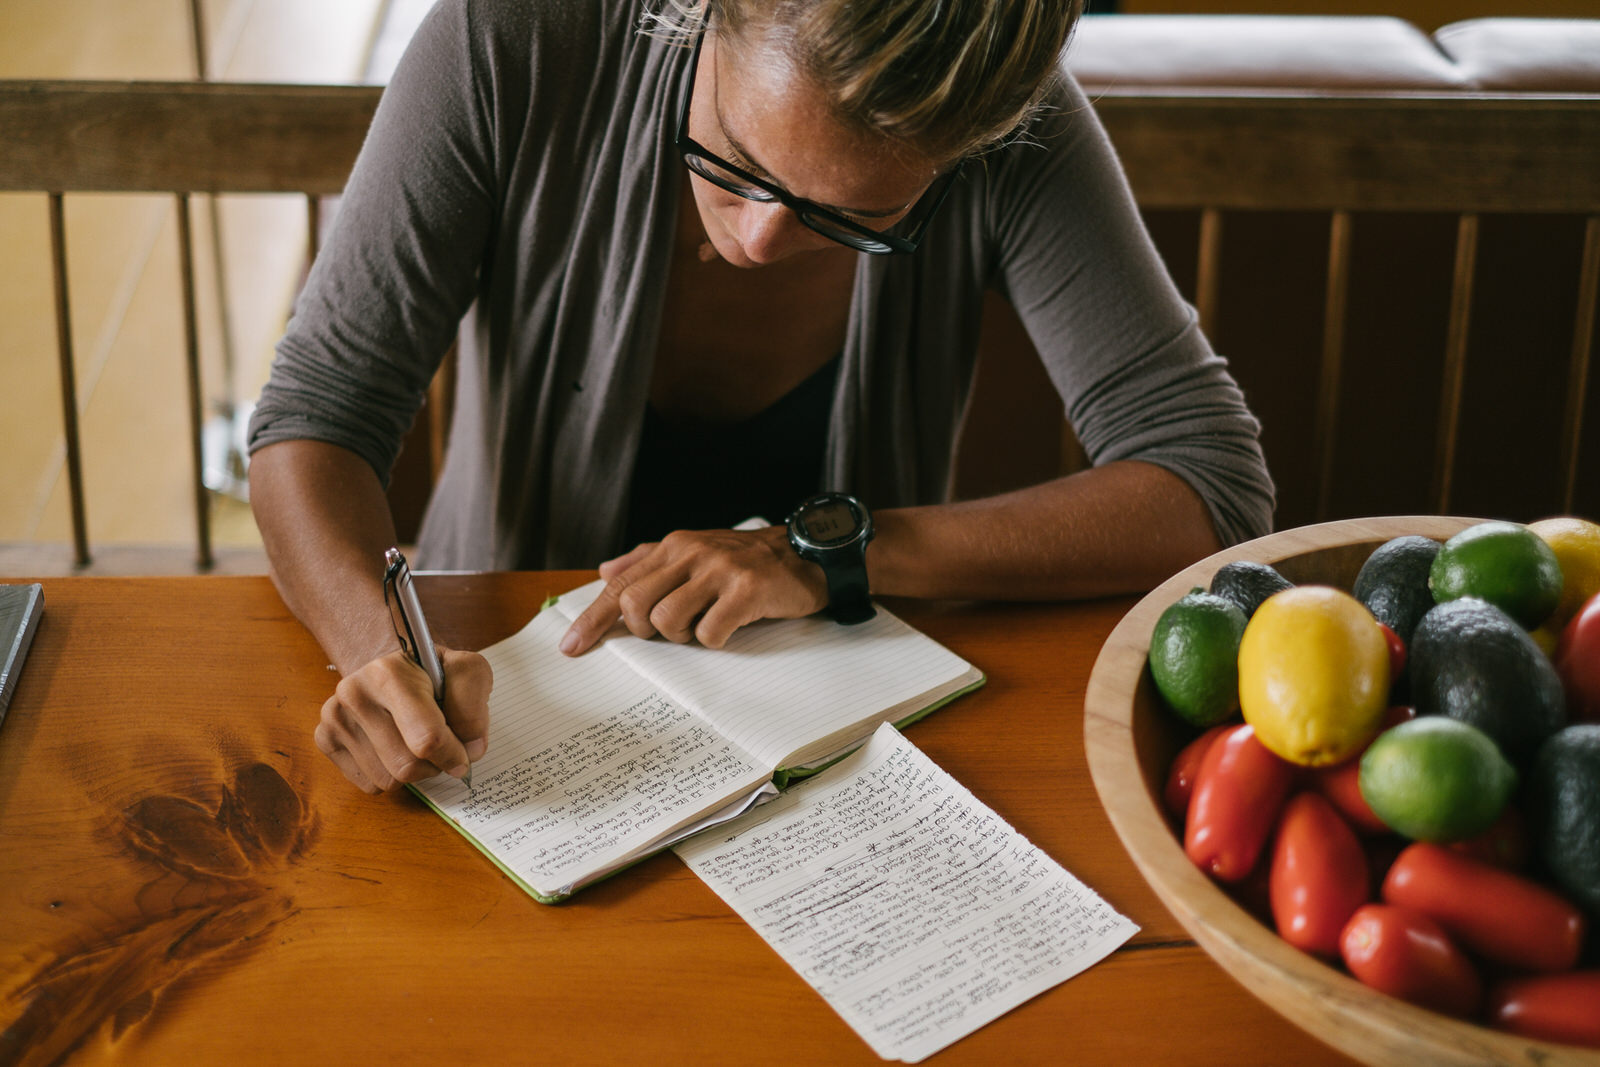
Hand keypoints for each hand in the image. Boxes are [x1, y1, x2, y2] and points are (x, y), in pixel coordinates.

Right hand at [315, 647, 492, 793]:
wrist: (386, 665)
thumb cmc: (430, 671)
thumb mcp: (466, 671)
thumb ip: (473, 706)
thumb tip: (470, 748)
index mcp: (389, 673)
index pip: (426, 738)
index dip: (453, 755)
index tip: (464, 755)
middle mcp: (354, 694)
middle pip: (406, 766)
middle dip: (434, 765)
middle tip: (443, 747)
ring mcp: (334, 718)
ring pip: (388, 780)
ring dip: (414, 772)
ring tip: (417, 743)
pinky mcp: (324, 739)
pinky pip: (369, 785)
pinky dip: (391, 775)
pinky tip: (395, 747)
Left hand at [560, 526, 827, 654]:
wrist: (810, 557)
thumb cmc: (750, 562)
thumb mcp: (698, 552)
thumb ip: (649, 560)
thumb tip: (604, 570)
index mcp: (676, 545)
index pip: (620, 584)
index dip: (591, 618)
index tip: (571, 647)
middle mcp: (693, 552)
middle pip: (635, 604)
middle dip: (644, 630)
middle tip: (670, 632)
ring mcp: (720, 570)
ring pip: (667, 620)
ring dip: (681, 636)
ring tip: (705, 626)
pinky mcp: (746, 590)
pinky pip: (709, 633)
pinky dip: (714, 641)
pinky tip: (731, 627)